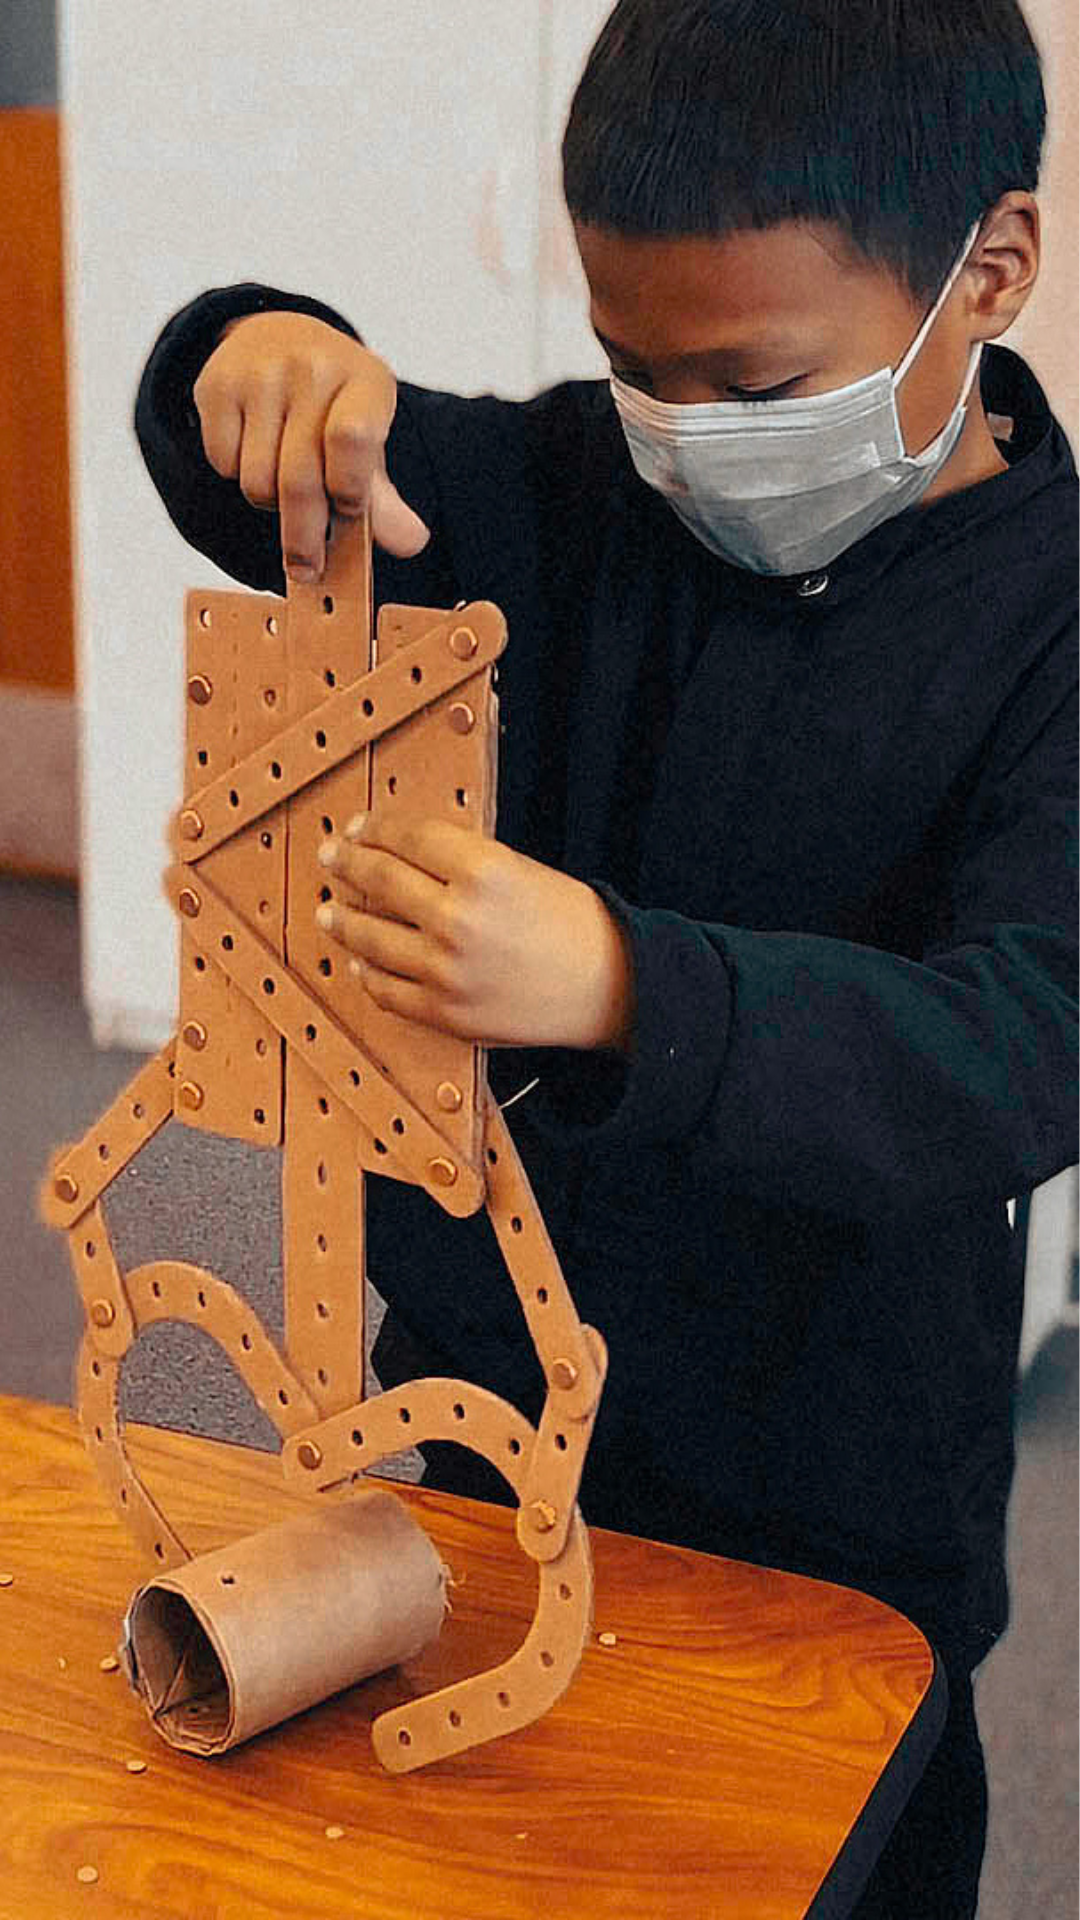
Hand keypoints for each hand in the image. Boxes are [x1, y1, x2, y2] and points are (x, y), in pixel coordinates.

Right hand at [193, 311, 429, 581]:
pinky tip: (254, 448)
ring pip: (257, 482)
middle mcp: (312, 368)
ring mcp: (260, 373)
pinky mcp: (216, 385)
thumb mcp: (369, 438)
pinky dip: (236, 473)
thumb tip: (411, 543)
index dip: (347, 487)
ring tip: (284, 475)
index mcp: (365, 381)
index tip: (347, 514)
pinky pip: (222, 464)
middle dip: (303, 537)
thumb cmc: (333, 404)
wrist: (277, 337)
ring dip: (270, 500)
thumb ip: (384, 498)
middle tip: (306, 568)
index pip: (352, 438)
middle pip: (299, 479)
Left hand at [316, 814, 633, 1051]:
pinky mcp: (444, 1013)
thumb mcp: (521, 870)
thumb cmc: (572, 924)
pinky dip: (366, 970)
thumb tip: (400, 852)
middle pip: (379, 880)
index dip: (374, 829)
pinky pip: (385, 989)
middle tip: (332, 857)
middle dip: (347, 864)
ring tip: (330, 910)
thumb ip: (462, 862)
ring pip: (369, 937)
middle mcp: (458, 919)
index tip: (358, 828)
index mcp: (483, 871)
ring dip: (343, 919)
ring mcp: (446, 970)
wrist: (609, 988)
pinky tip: (359, 958)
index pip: (407, 838)